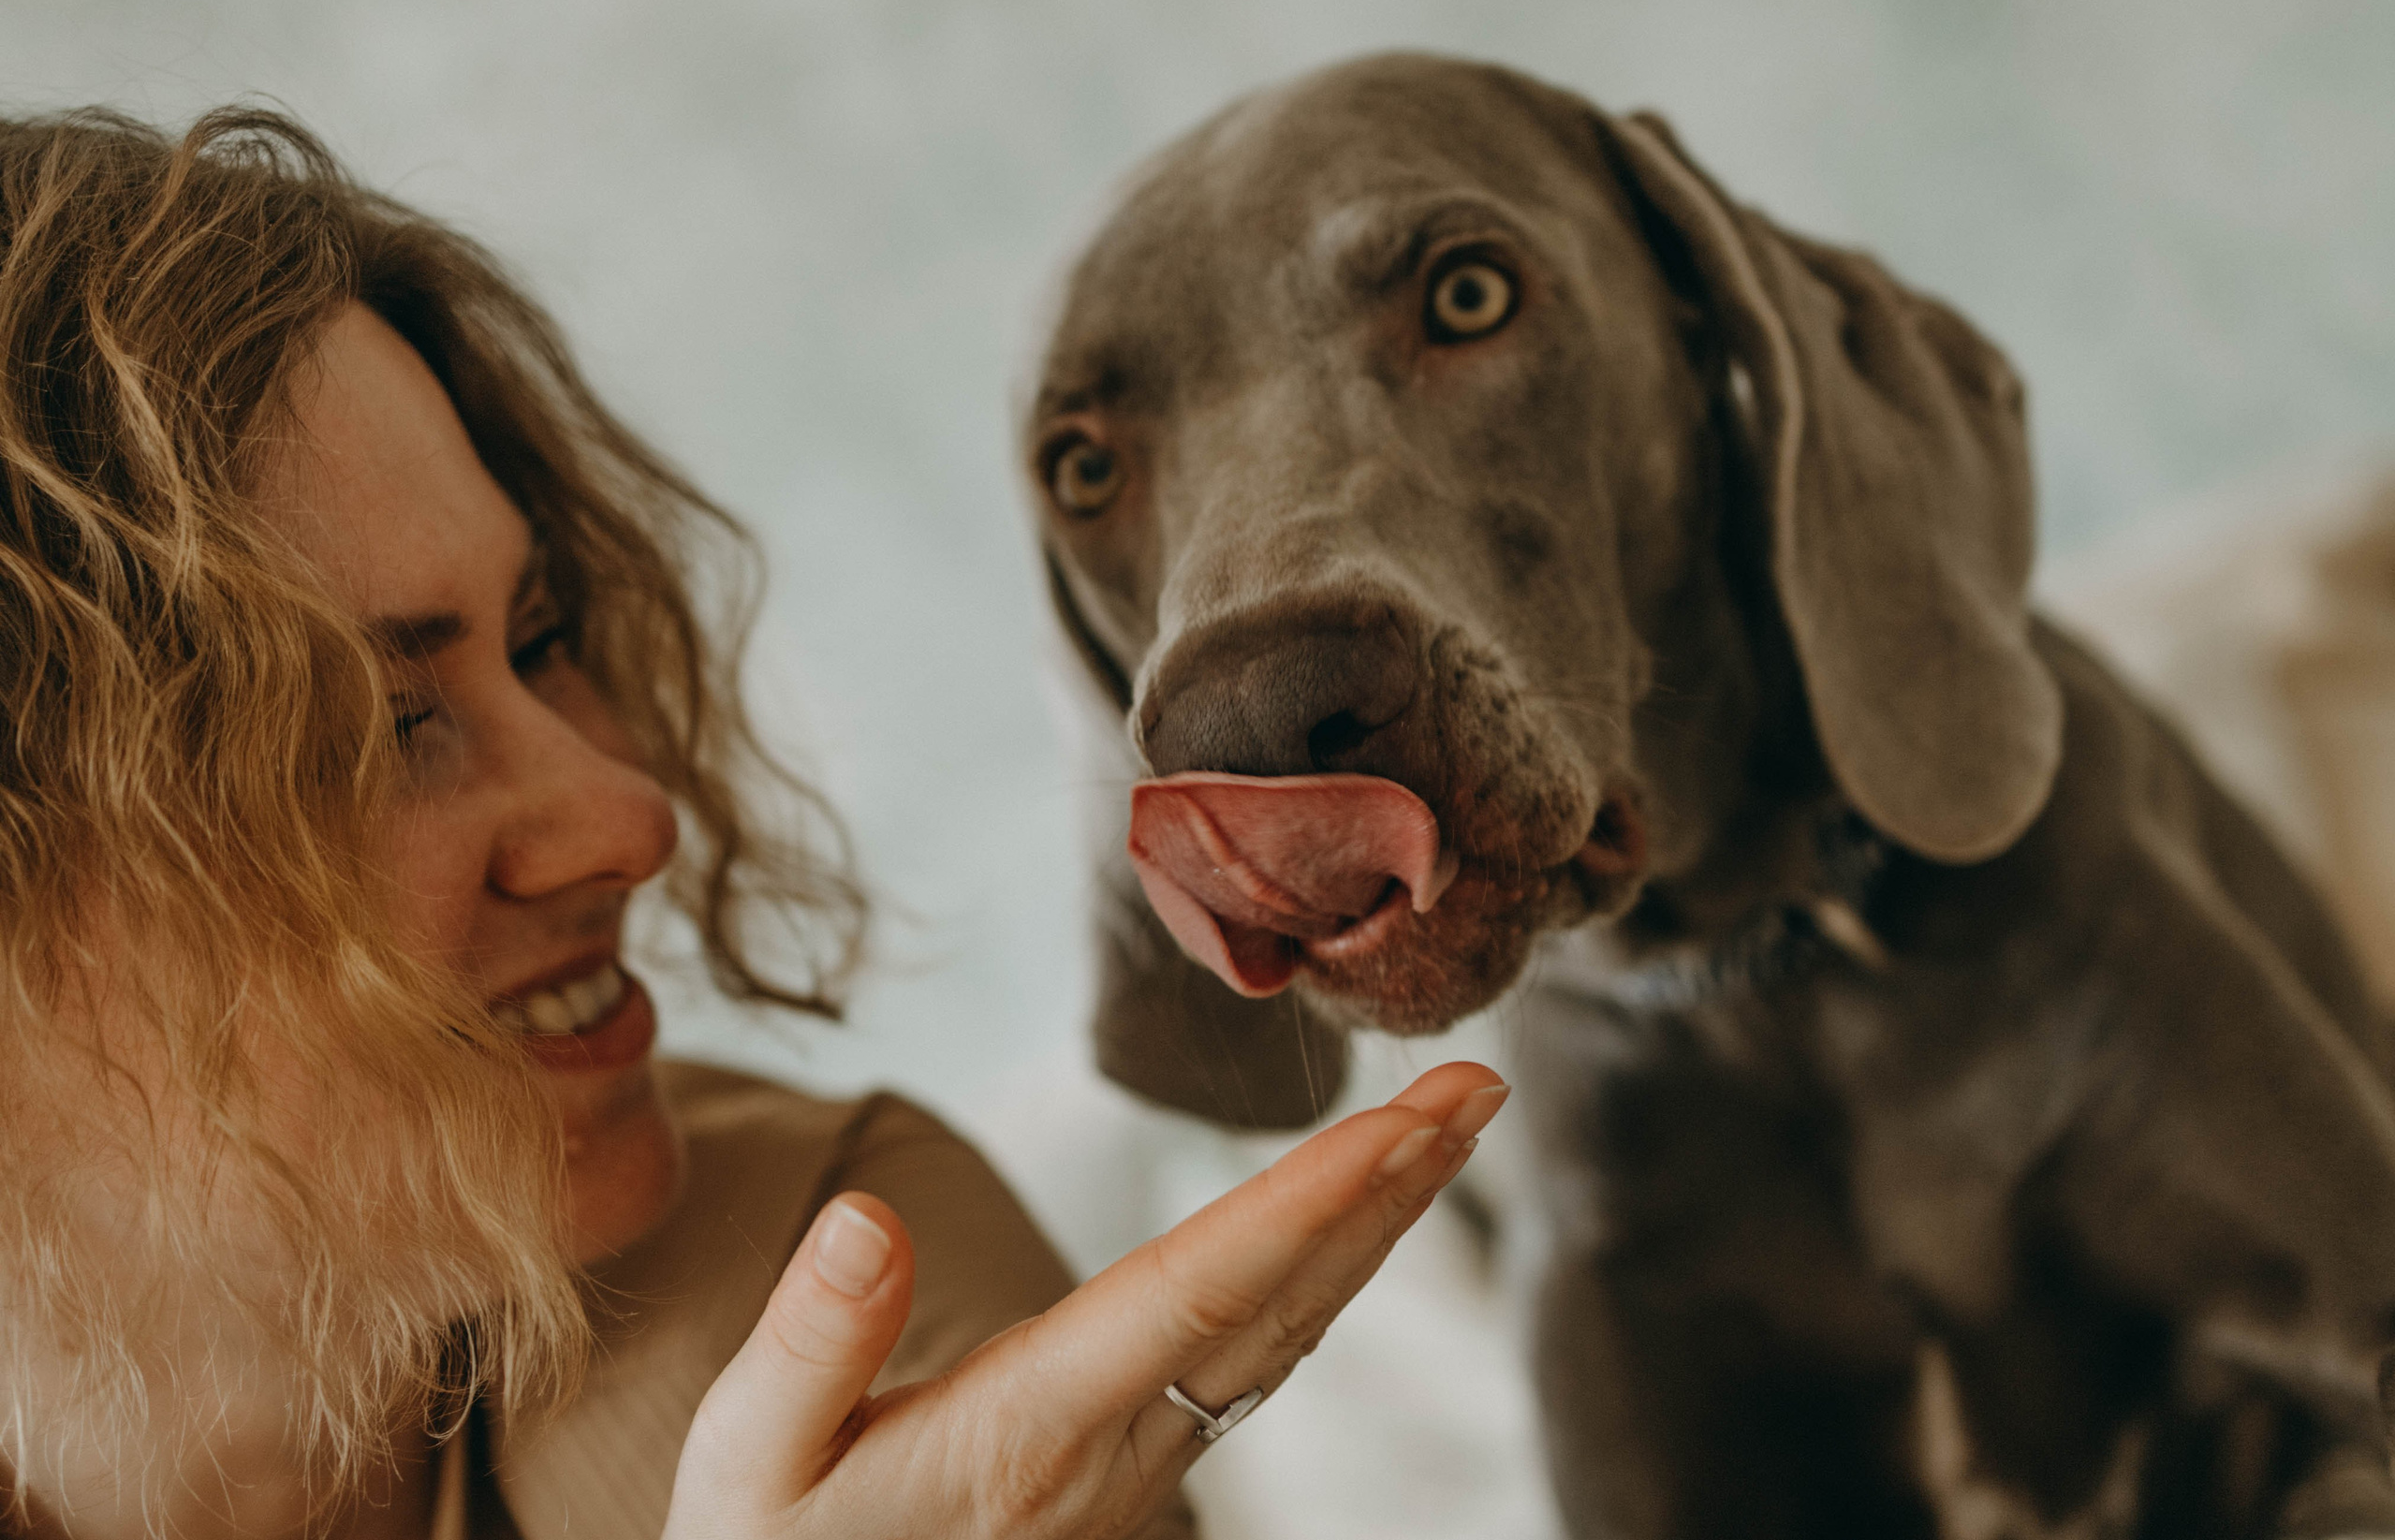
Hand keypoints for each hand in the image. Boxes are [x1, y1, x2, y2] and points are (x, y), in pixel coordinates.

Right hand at [662, 1061, 1508, 1539]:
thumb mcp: (750, 1468)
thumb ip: (812, 1346)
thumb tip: (868, 1218)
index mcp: (1031, 1428)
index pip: (1198, 1294)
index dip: (1306, 1205)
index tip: (1399, 1126)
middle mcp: (1112, 1447)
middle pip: (1283, 1302)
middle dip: (1388, 1190)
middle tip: (1478, 1089)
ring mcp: (1133, 1466)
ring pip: (1284, 1333)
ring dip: (1371, 1229)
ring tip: (1440, 1136)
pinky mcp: (1125, 1470)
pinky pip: (1252, 1361)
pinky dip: (1315, 1281)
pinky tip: (1341, 1240)